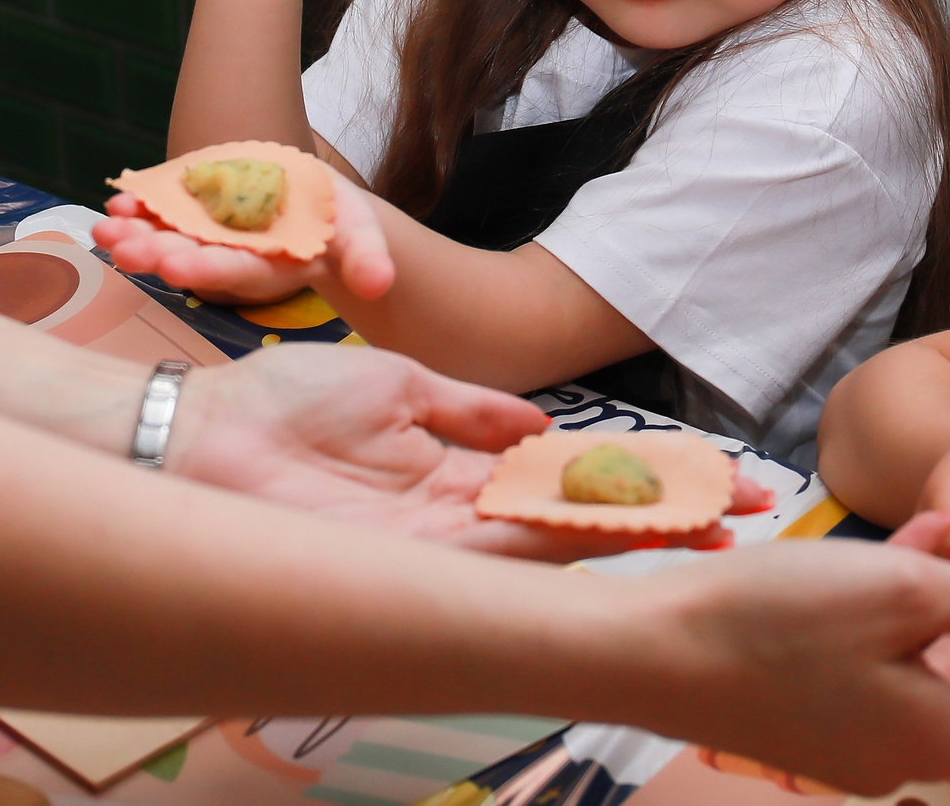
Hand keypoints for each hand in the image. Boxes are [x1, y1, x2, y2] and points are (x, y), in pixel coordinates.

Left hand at [96, 167, 393, 305]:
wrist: (321, 208)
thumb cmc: (343, 228)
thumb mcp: (363, 239)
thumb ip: (368, 260)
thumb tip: (381, 282)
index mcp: (267, 269)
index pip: (233, 272)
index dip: (206, 270)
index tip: (176, 266)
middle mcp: (231, 255)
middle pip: (189, 257)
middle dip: (155, 254)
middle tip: (123, 251)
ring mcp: (210, 233)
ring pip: (167, 236)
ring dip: (134, 234)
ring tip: (104, 229)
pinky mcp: (200, 209)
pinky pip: (165, 210)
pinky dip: (140, 207)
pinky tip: (117, 202)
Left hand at [163, 343, 769, 559]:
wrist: (203, 433)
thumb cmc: (279, 404)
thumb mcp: (396, 386)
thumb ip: (472, 413)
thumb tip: (541, 428)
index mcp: (456, 480)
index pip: (567, 486)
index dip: (638, 482)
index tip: (708, 477)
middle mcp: (462, 524)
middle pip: (583, 527)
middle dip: (665, 525)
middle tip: (747, 521)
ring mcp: (443, 550)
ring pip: (563, 552)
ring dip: (637, 541)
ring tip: (714, 528)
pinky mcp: (416, 562)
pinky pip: (509, 557)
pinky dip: (573, 549)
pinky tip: (630, 535)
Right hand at [637, 538, 949, 792]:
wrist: (648, 655)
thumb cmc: (778, 622)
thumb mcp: (904, 593)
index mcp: (943, 735)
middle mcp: (907, 754)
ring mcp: (856, 740)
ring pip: (940, 667)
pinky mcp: (814, 715)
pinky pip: (887, 662)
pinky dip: (908, 610)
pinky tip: (912, 543)